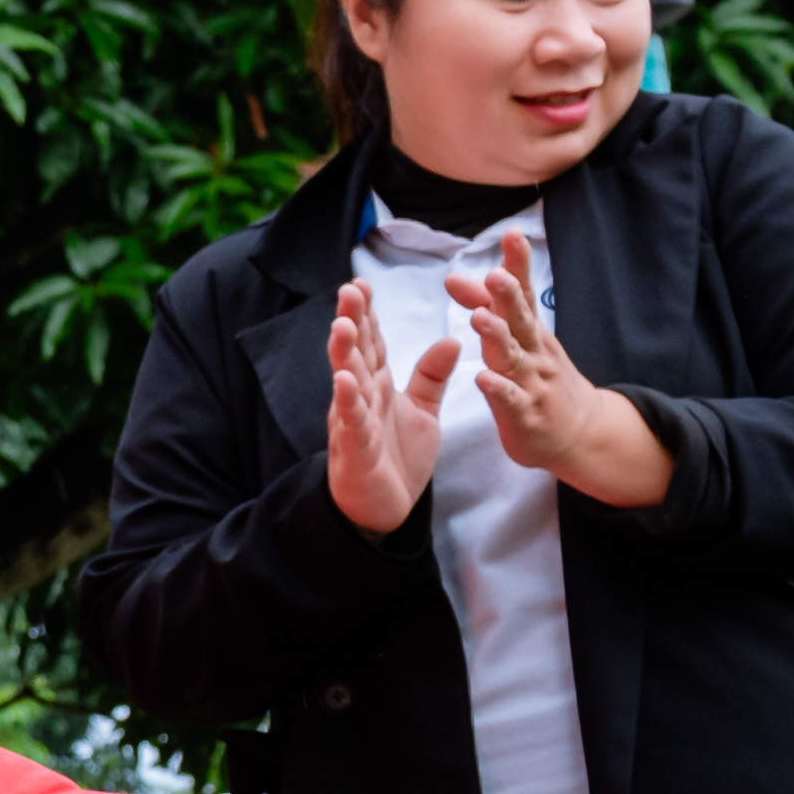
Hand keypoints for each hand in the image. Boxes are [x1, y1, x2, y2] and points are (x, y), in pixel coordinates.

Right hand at [326, 280, 454, 534]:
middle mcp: (361, 398)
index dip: (367, 315)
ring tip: (342, 326)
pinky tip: (344, 382)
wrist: (386, 509)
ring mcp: (354, 423)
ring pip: (347, 383)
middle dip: (351, 322)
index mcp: (377, 386)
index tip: (362, 284)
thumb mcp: (423, 411)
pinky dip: (347, 403)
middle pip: (355, 354)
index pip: (371, 344)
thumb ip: (431, 376)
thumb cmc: (397, 457)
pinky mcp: (356, 451)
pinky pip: (352, 424)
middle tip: (349, 290)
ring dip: (343, 355)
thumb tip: (451, 339)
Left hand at [456, 232, 674, 509]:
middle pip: (521, 321)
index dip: (518, 266)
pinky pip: (511, 402)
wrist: (581, 433)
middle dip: (508, 296)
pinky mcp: (526, 417)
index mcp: (532, 333)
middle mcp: (535, 354)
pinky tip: (483, 379)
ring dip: (498, 337)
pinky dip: (498, 390)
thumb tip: (454, 277)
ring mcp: (533, 385)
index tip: (513, 235)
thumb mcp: (518, 341)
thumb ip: (485, 308)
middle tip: (495, 274)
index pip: (523, 294)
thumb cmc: (541, 379)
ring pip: (514, 358)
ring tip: (479, 318)